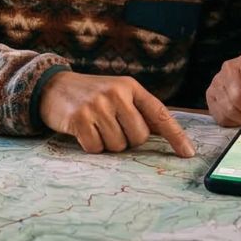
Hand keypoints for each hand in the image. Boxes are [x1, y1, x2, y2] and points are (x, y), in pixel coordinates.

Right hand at [38, 71, 195, 157]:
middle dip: (127, 140)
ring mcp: (97, 106)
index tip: (187, 153)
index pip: (160, 114)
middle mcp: (116, 93)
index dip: (176, 136)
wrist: (53, 87)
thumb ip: (139, 111)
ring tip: (95, 126)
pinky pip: (96, 148)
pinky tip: (83, 131)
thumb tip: (167, 135)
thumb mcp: (118, 94)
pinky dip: (91, 146)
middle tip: (111, 127)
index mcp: (130, 87)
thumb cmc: (91, 95)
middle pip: (139, 137)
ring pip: (118, 146)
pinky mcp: (79, 119)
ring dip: (107, 143)